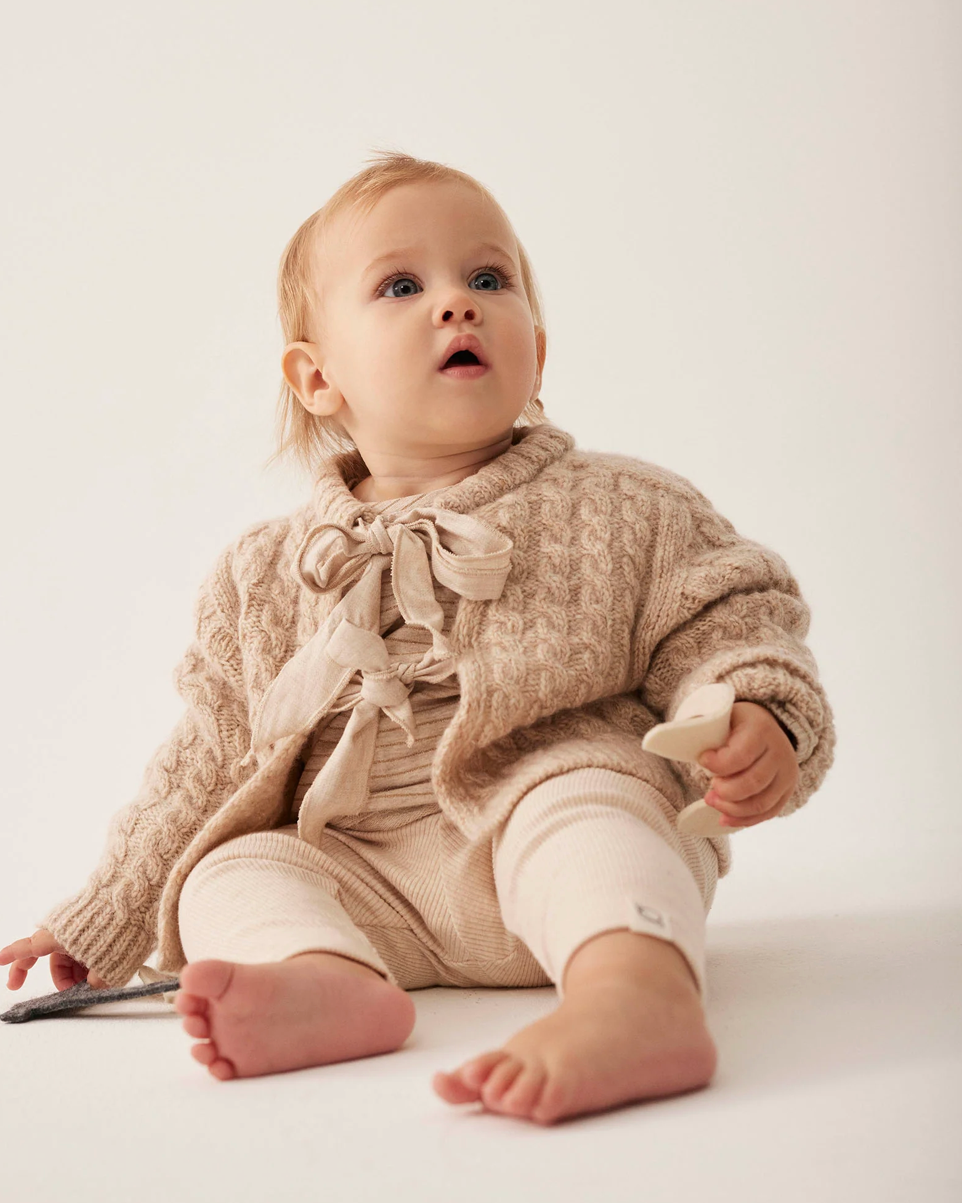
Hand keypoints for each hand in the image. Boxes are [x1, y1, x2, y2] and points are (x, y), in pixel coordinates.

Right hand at [0, 928, 108, 991]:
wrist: (138, 895)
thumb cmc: (118, 928)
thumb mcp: (108, 966)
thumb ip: (96, 981)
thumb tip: (94, 983)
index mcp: (58, 937)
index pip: (28, 949)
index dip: (12, 958)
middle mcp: (65, 929)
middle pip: (56, 960)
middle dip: (64, 979)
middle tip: (76, 992)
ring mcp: (81, 925)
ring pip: (74, 954)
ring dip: (82, 970)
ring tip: (102, 977)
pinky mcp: (98, 921)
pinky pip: (89, 944)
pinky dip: (94, 957)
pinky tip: (110, 963)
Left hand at [697, 702, 797, 828]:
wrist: (766, 725)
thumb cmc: (735, 724)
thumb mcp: (720, 716)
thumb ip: (701, 725)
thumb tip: (674, 738)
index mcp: (761, 730)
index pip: (741, 755)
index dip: (718, 764)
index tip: (702, 761)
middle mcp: (780, 752)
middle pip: (752, 782)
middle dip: (725, 792)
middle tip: (708, 791)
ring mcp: (787, 773)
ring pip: (761, 802)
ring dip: (732, 809)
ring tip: (711, 802)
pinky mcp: (786, 790)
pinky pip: (768, 812)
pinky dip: (745, 820)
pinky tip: (724, 818)